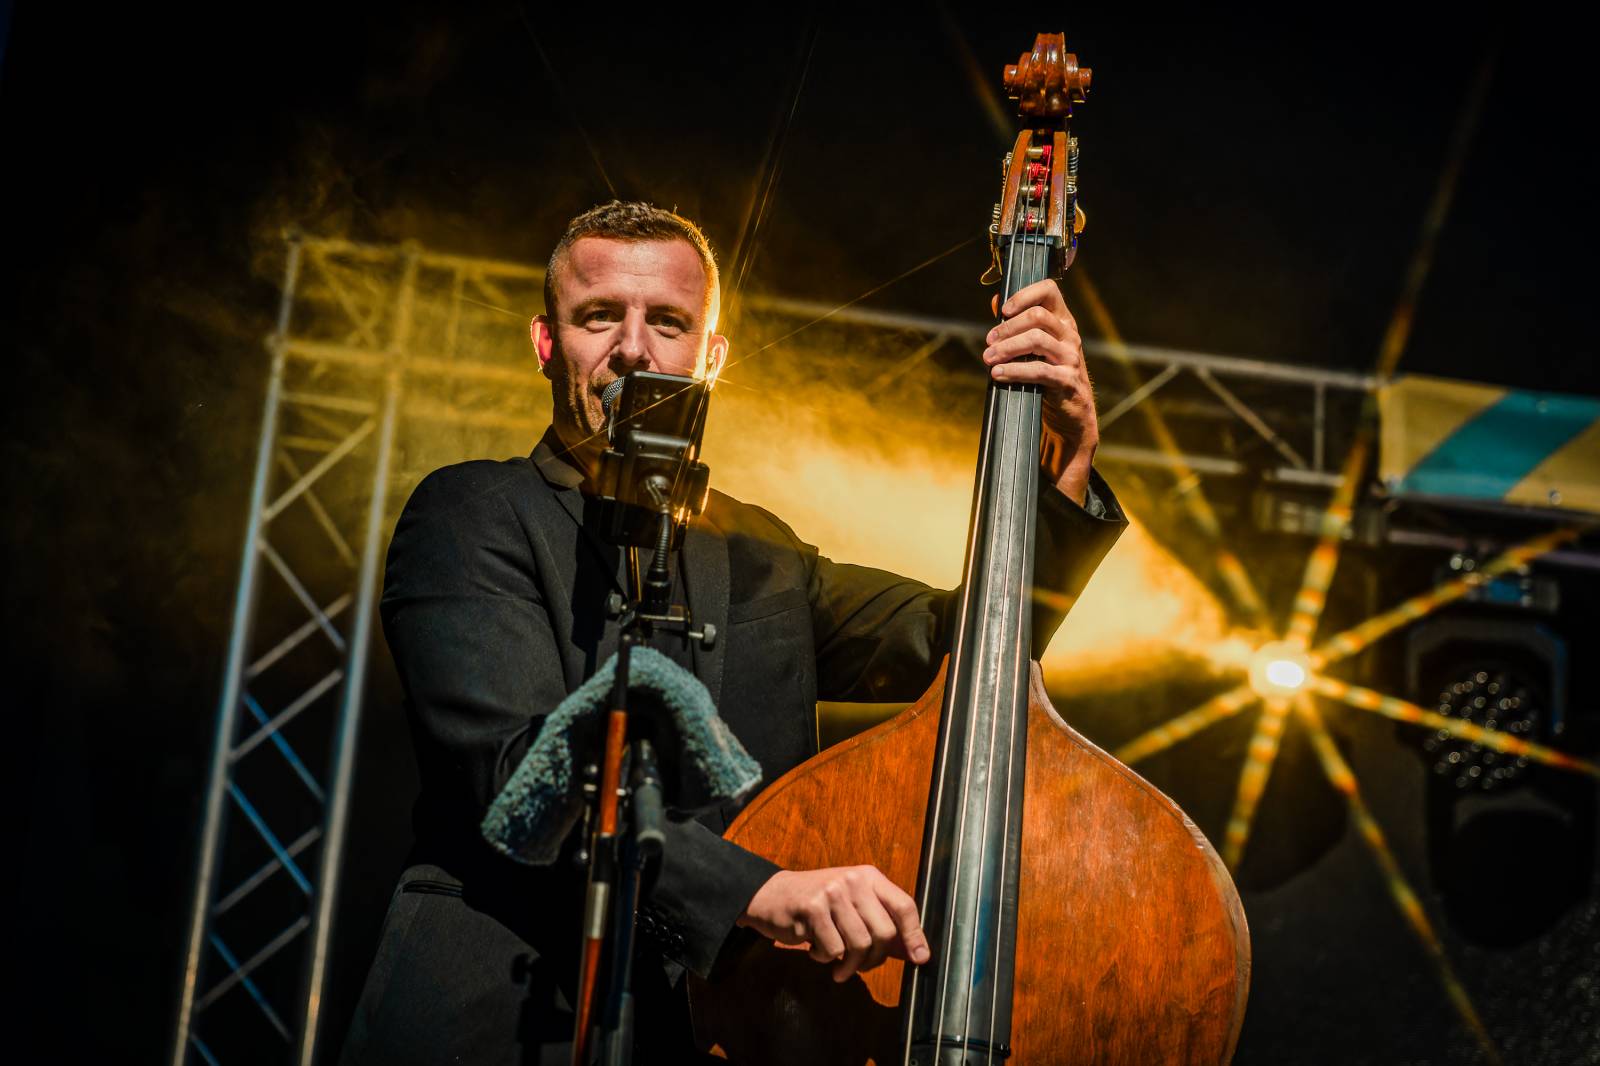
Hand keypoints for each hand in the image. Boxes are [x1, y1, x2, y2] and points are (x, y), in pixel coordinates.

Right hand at [738, 866, 931, 982]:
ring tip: (837, 963)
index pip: (904, 906)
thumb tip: (915, 953)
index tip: (920, 958)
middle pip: (884, 932)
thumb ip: (881, 924)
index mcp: (869, 877)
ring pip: (859, 944)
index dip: (915, 935)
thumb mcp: (853, 905)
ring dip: (849, 964)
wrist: (771, 895)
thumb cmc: (817, 904)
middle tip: (860, 966)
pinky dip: (825, 958)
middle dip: (874, 958)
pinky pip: (832, 949)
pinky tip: (816, 949)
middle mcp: (853, 880)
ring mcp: (832, 893)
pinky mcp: (812, 908)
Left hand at [983, 280, 1098, 504]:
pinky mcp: (1067, 380)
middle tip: (988, 341)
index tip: (1004, 310)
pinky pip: (1038, 370)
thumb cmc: (1049, 378)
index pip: (1049, 290)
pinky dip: (1013, 370)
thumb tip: (995, 299)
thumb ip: (1017, 324)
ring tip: (988, 358)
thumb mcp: (1036, 349)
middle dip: (1007, 328)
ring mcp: (1071, 357)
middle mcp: (1069, 335)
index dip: (1024, 295)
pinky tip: (997, 373)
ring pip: (1037, 339)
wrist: (1071, 416)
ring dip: (1007, 348)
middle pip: (1037, 316)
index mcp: (1063, 321)